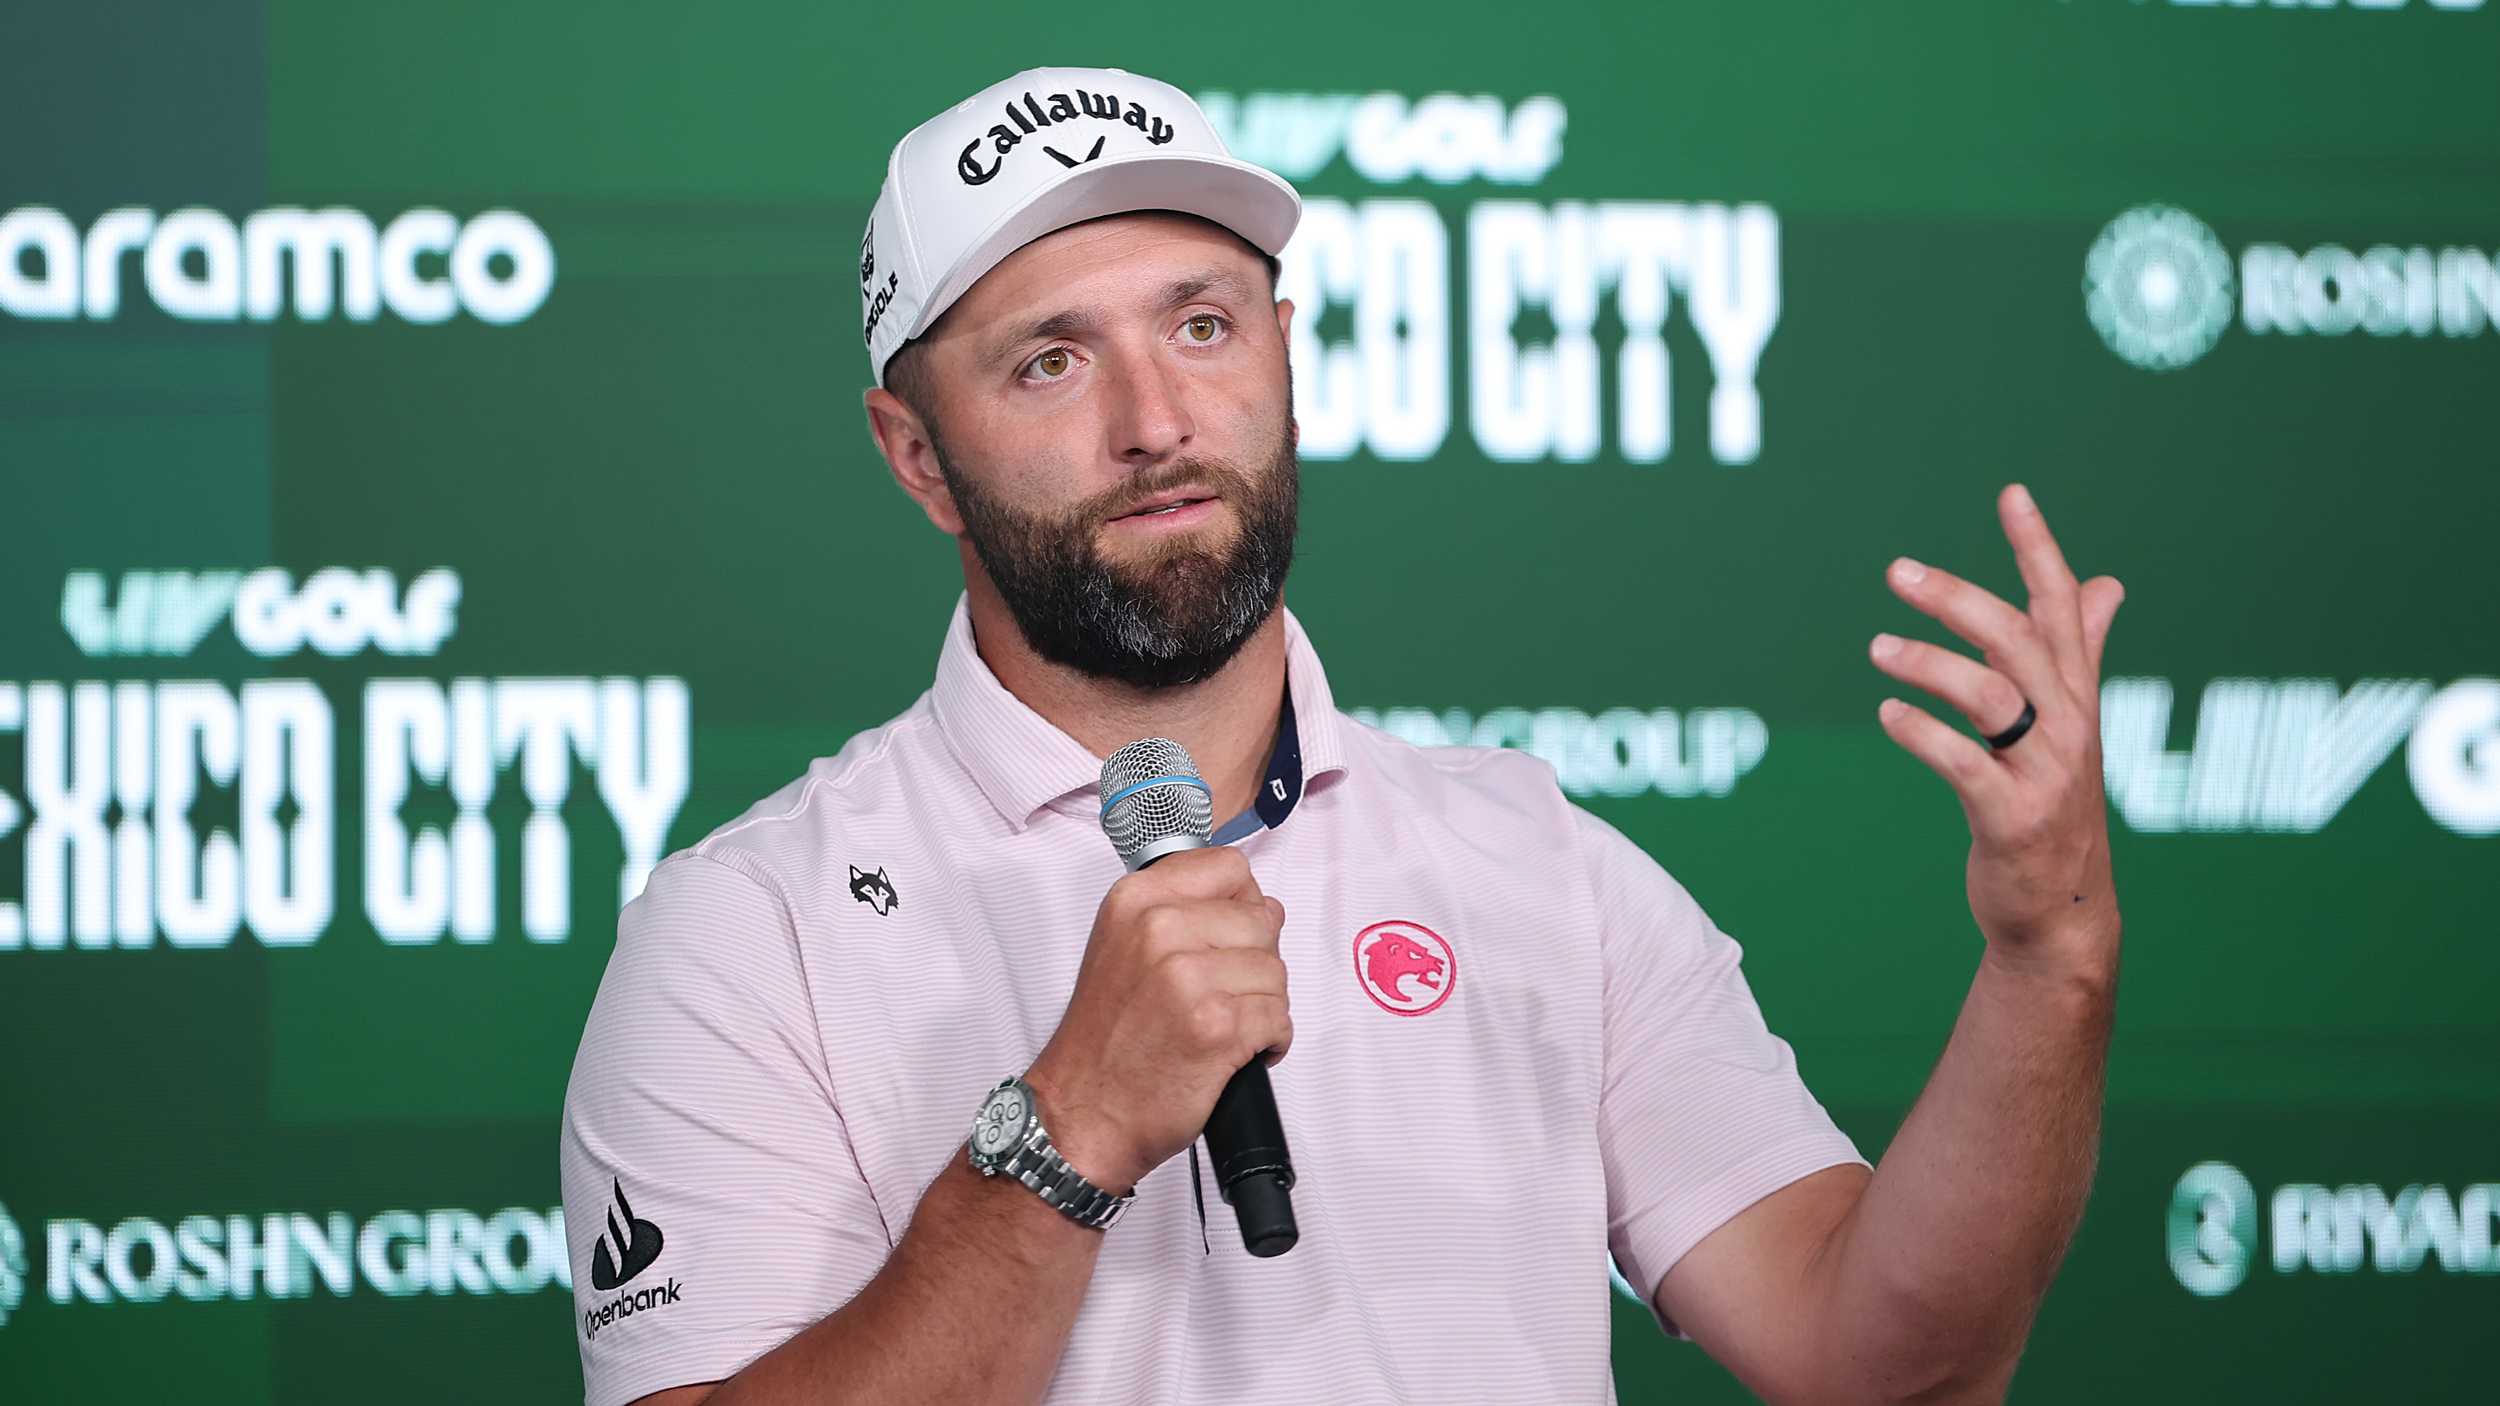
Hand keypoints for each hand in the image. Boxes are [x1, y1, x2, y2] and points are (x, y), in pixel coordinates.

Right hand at [1023, 846, 1289, 1193]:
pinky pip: (1280, 1019)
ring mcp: (1188, 978)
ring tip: (1222, 1027)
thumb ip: (1184, 912)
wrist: (1083, 1114)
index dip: (1242, 906)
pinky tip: (1234, 1052)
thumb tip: (1260, 905)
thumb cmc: (1104, 1042)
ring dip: (1262, 1006)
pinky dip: (1269, 1042)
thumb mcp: (1122, 948)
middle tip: (1220, 995)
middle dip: (1254, 963)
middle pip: (1262, 921)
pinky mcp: (1217, 1027)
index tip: (1228, 936)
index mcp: (1136, 900)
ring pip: (1276, 973)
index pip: (1230, 868)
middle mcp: (1159, 930)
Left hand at [1869, 484, 2124, 962]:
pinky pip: (1965, 764)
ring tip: (1876, 648)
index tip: (2011, 492)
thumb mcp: (2073, 727)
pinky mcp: (2012, 820)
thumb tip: (2107, 582)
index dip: (2037, 548)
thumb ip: (2082, 651)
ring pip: (1992, 695)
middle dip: (1959, 597)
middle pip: (2018, 640)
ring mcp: (2045, 776)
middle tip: (1898, 571)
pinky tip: (1889, 716)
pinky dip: (1923, 734)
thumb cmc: (2055, 809)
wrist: (2063, 916)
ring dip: (1929, 663)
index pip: (2062, 606)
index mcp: (2079, 698)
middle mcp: (2071, 728)